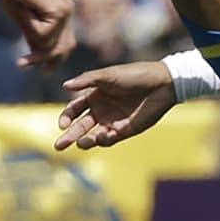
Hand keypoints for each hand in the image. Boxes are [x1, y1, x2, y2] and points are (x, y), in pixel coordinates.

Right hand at [0, 0, 74, 67]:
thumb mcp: (24, 20)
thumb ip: (34, 36)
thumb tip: (39, 56)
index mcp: (62, 14)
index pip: (66, 43)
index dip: (56, 59)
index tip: (45, 72)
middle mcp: (68, 13)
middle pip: (62, 48)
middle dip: (44, 59)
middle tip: (22, 64)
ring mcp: (65, 11)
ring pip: (49, 43)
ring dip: (30, 36)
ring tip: (22, 15)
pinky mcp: (58, 11)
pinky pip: (43, 34)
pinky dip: (29, 26)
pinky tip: (25, 10)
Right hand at [54, 61, 177, 150]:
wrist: (161, 83)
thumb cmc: (135, 74)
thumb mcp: (109, 75)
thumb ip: (87, 80)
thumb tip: (64, 85)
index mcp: (95, 95)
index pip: (74, 109)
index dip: (66, 117)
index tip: (63, 124)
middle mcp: (101, 109)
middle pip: (80, 126)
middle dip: (68, 136)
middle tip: (58, 146)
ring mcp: (112, 121)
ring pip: (92, 135)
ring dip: (83, 141)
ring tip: (79, 143)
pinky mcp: (124, 130)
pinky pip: (108, 139)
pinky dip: (101, 140)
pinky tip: (100, 137)